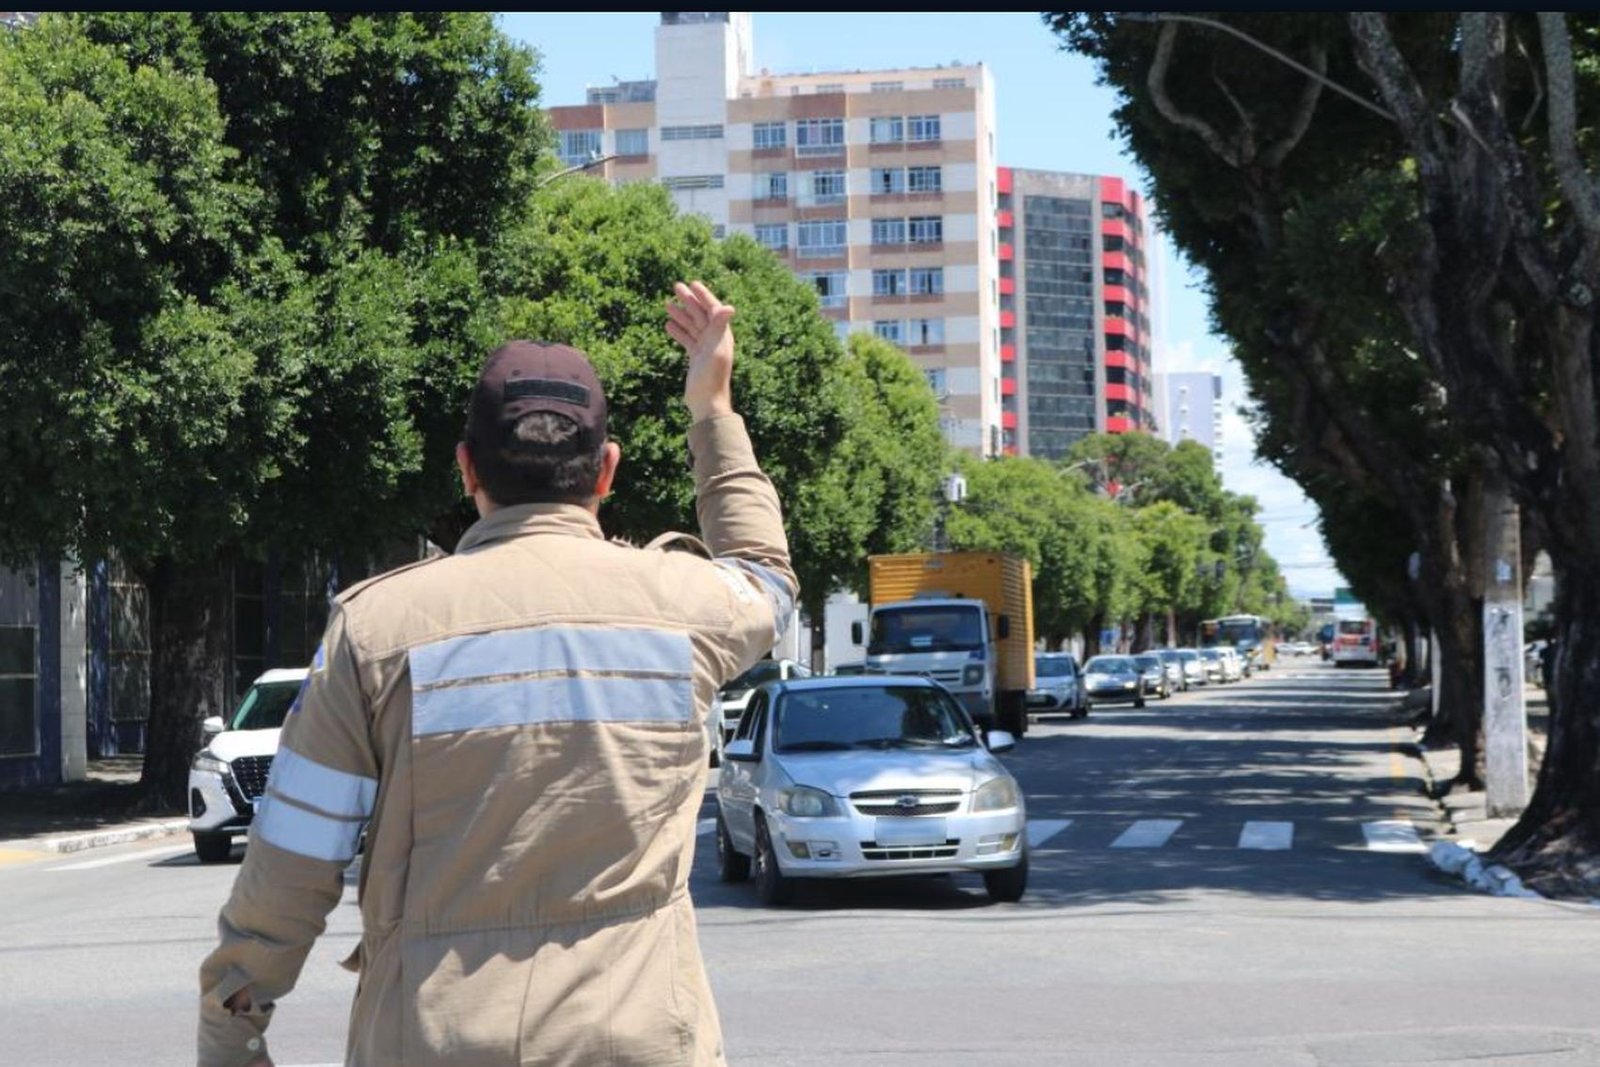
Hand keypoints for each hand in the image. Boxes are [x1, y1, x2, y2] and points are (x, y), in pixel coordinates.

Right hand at [665, 281, 735, 421]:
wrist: (707, 402)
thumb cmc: (712, 377)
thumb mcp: (715, 350)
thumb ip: (719, 327)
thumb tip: (729, 307)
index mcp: (721, 335)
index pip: (713, 309)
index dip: (703, 296)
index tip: (693, 283)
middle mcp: (715, 340)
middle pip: (701, 315)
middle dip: (689, 301)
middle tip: (676, 286)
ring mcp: (705, 349)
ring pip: (692, 326)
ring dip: (681, 314)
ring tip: (667, 304)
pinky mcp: (696, 358)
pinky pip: (687, 340)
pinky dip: (678, 332)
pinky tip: (668, 325)